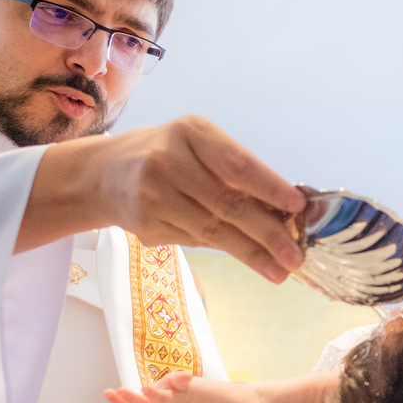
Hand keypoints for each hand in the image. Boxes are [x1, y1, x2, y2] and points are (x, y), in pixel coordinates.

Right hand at [21, 115, 305, 281]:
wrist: (105, 173)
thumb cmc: (167, 155)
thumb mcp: (198, 146)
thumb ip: (235, 175)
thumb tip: (285, 212)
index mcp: (191, 132)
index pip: (236, 163)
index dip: (269, 186)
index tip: (297, 207)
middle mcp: (168, 160)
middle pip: (227, 203)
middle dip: (267, 233)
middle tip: (295, 256)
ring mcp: (153, 194)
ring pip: (213, 230)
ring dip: (251, 253)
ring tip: (279, 270)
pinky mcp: (146, 223)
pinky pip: (196, 240)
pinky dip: (226, 250)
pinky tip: (251, 259)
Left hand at [101, 372, 192, 402]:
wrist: (175, 402)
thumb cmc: (177, 389)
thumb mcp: (181, 382)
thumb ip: (181, 379)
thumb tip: (187, 376)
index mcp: (169, 402)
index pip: (161, 399)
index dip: (153, 394)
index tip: (144, 387)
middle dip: (131, 399)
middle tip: (120, 390)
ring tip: (108, 393)